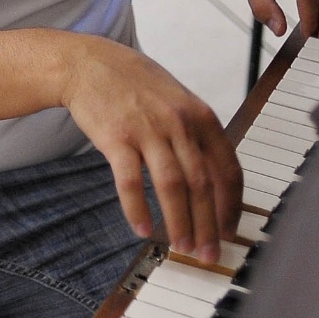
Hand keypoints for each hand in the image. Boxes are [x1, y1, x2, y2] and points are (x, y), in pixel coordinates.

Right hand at [62, 36, 240, 262]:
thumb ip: (196, 132)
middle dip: (208, 226)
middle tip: (208, 254)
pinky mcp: (116, 139)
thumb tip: (215, 176)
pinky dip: (138, 210)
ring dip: (180, 223)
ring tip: (182, 248)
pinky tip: (143, 229)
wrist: (87, 63)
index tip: (229, 230)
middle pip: (202, 185)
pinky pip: (131, 183)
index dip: (231, 206)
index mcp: (200, 115)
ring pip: (172, 187)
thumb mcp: (177, 98)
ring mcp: (147, 130)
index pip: (227, 169)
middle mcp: (179, 123)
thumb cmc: (133, 82)